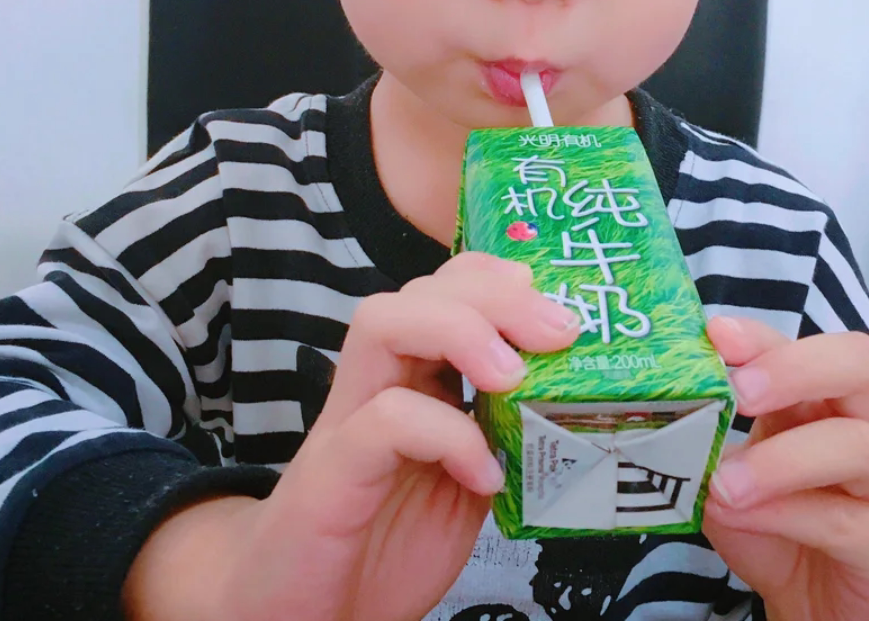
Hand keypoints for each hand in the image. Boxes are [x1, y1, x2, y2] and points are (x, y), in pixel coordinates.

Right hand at [124, 250, 578, 620]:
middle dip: (495, 293)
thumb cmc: (381, 544)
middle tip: (559, 332)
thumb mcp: (462, 484)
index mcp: (408, 378)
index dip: (499, 280)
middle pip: (419, 291)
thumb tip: (569, 408)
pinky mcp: (330, 474)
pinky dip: (448, 435)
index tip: (559, 309)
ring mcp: (345, 421)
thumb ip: (501, 437)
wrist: (299, 613)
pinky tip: (485, 473)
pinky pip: (384, 421)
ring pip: (383, 322)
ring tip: (514, 375)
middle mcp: (373, 384)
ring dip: (459, 329)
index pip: (445, 289)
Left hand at [703, 316, 868, 620]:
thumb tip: (675, 433)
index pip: (801, 346)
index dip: (760, 337)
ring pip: (858, 445)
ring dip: (781, 460)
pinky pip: (845, 522)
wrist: (816, 607)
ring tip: (725, 483)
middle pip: (857, 365)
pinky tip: (743, 516)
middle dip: (792, 368)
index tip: (715, 335)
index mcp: (823, 399)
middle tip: (738, 391)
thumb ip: (707, 451)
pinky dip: (785, 514)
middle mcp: (868, 426)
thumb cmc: (778, 529)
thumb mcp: (732, 480)